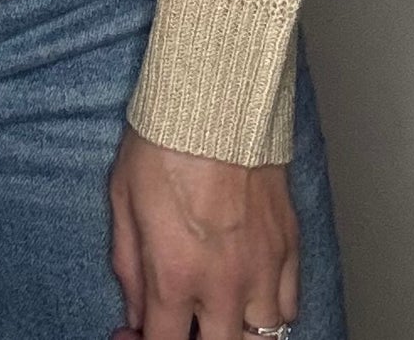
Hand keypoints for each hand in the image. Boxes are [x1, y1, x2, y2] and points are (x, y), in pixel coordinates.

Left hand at [107, 123, 298, 339]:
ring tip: (217, 318)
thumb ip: (129, 266)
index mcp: (176, 275)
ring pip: (264, 339)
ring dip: (237, 334)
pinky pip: (290, 307)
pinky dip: (270, 313)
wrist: (215, 97)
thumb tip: (136, 311)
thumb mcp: (123, 200)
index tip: (136, 335)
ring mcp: (263, 269)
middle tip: (180, 323)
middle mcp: (224, 284)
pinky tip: (250, 298)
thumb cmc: (163, 140)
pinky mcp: (289, 246)